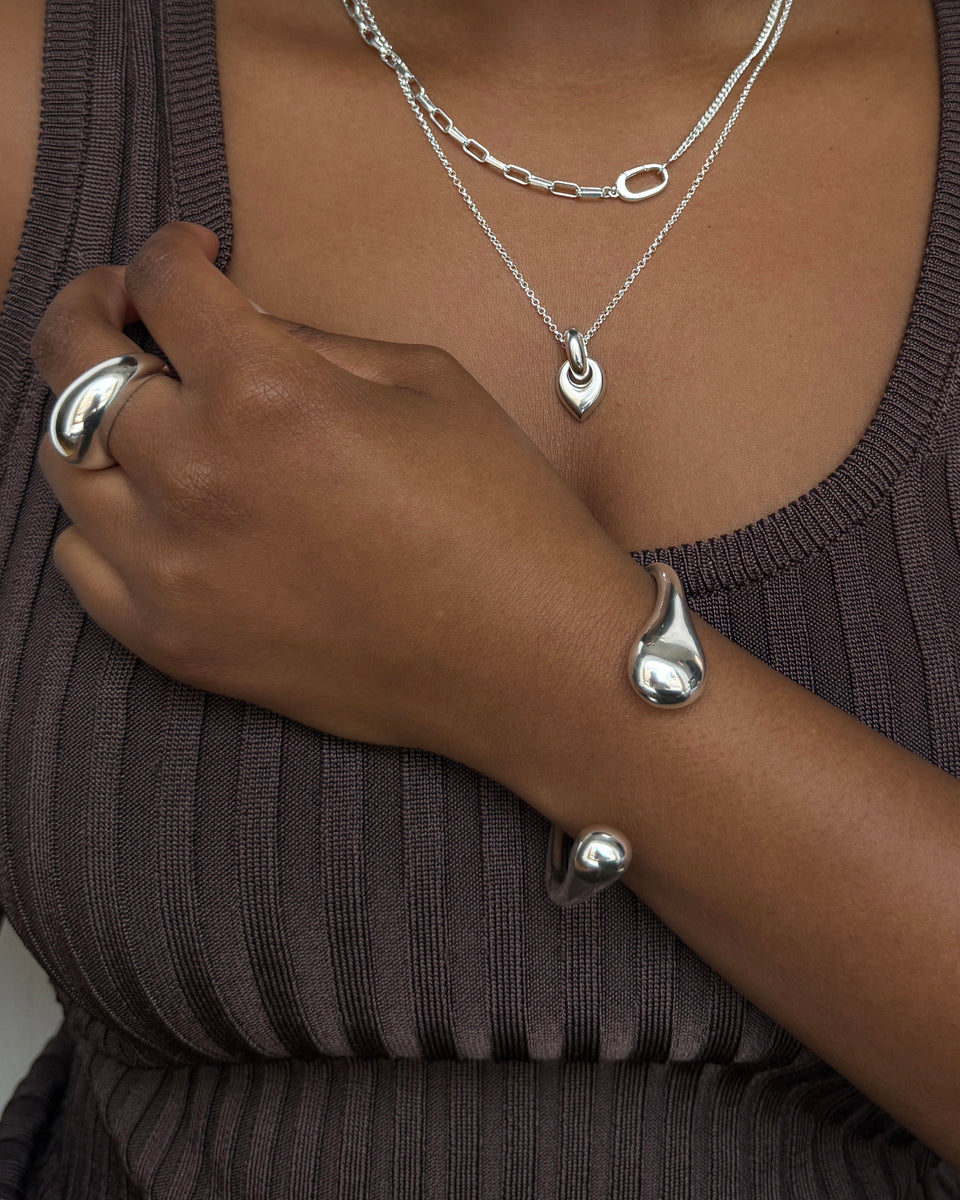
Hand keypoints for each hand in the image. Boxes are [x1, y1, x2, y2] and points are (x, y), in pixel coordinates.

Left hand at [33, 222, 651, 770]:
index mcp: (267, 393)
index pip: (163, 286)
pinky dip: (98, 520)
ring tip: (142, 410)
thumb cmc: (501, 516)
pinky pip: (81, 565)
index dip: (171, 251)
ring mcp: (175, 571)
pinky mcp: (177, 644)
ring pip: (64, 464)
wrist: (529, 660)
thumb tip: (237, 322)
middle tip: (127, 307)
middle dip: (95, 310)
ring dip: (92, 418)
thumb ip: (310, 340)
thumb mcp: (426, 382)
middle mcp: (197, 476)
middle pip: (74, 363)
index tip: (194, 256)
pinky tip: (148, 506)